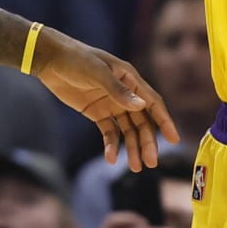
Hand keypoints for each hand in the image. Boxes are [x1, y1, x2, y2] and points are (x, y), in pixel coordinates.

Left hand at [34, 29, 178, 170]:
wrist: (51, 60)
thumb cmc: (76, 60)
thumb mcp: (97, 73)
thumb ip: (118, 90)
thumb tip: (142, 106)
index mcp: (130, 79)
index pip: (153, 102)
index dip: (164, 121)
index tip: (175, 139)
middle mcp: (125, 93)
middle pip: (142, 121)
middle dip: (147, 142)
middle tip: (151, 162)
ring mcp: (111, 104)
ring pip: (128, 130)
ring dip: (132, 147)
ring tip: (135, 167)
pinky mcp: (97, 113)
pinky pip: (109, 132)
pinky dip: (111, 145)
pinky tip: (110, 158)